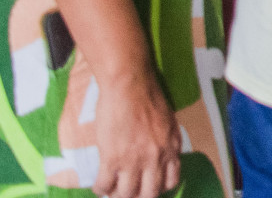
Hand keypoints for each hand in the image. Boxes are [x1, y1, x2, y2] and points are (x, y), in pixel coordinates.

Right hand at [94, 68, 181, 197]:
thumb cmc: (148, 95)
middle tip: (130, 192)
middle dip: (139, 197)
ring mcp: (134, 160)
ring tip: (113, 190)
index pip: (171, 181)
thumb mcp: (167, 121)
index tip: (149, 185)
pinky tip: (99, 185)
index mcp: (171, 147)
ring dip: (118, 195)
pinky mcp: (112, 158)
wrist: (129, 84)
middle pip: (150, 193)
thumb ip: (166, 141)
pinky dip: (100, 189)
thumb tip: (162, 154)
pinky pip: (104, 185)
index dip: (159, 188)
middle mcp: (156, 158)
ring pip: (127, 194)